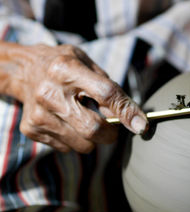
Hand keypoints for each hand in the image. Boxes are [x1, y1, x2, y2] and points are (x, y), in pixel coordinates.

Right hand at [8, 44, 146, 152]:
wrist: (25, 71)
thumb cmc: (65, 66)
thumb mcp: (88, 64)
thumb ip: (109, 88)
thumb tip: (130, 117)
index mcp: (66, 69)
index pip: (105, 94)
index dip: (126, 111)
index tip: (142, 125)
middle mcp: (49, 92)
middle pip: (92, 127)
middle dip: (111, 134)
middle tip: (113, 129)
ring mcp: (38, 113)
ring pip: (82, 143)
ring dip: (93, 138)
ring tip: (84, 118)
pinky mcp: (31, 129)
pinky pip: (67, 147)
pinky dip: (76, 139)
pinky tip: (68, 121)